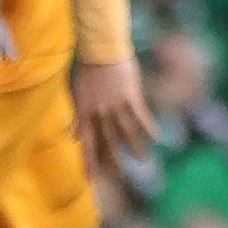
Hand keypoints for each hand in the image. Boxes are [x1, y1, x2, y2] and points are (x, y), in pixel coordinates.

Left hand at [72, 58, 159, 176]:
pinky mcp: (131, 97)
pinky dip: (148, 128)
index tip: (91, 179)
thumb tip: (71, 136)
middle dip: (113, 161)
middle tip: (120, 177)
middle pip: (108, 142)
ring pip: (126, 132)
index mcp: (85, 112)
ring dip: (135, 147)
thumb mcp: (78, 94)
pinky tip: (156, 138)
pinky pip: (141, 117)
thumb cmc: (89, 69)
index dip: (89, 161)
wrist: (102, 49)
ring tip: (143, 161)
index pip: (87, 142)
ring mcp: (116, 106)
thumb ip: (77, 117)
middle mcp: (100, 113)